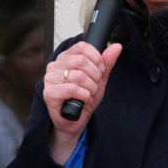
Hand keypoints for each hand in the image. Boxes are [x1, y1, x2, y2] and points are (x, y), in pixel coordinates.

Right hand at [43, 41, 122, 163]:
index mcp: (65, 58)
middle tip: (95, 86)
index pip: (82, 47)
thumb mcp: (99, 80)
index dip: (96, 59)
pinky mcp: (50, 93)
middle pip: (81, 61)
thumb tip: (117, 46)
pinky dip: (84, 96)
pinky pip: (72, 89)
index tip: (100, 71)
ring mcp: (50, 79)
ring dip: (90, 88)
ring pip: (78, 75)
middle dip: (95, 76)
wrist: (74, 121)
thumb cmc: (83, 99)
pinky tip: (84, 100)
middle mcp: (55, 66)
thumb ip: (106, 63)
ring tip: (89, 95)